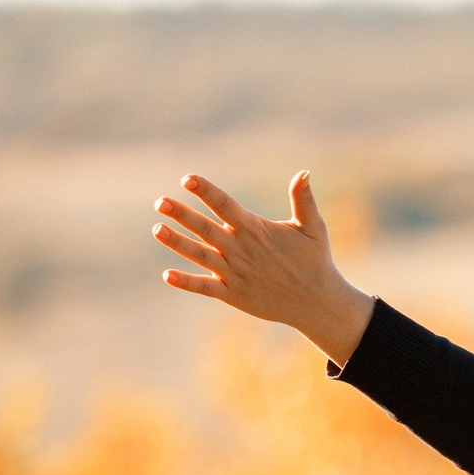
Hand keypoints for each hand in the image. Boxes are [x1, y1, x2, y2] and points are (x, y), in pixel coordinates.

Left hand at [154, 171, 374, 364]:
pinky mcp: (233, 295)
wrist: (316, 302)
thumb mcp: (313, 227)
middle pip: (206, 228)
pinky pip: (205, 287)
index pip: (225, 206)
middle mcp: (241, 250)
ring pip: (200, 255)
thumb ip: (303, 200)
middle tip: (160, 202)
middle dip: (182, 215)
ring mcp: (235, 273)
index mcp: (255, 230)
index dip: (206, 192)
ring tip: (157, 229)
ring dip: (177, 243)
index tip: (187, 179)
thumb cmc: (314, 260)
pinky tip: (167, 275)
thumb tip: (304, 172)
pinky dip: (187, 282)